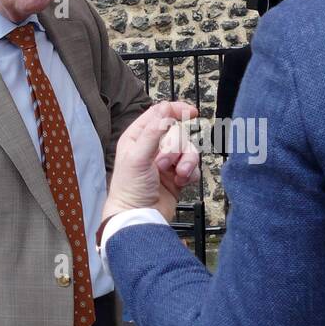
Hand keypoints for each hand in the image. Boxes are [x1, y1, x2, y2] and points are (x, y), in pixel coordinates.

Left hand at [102, 100, 200, 225]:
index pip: (159, 114)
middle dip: (176, 149)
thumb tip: (165, 107)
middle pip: (178, 133)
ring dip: (187, 162)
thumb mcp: (138, 157)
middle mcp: (153, 147)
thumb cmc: (130, 189)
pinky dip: (191, 174)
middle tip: (164, 164)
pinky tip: (181, 182)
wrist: (140, 218)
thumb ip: (153, 132)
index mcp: (138, 137)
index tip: (192, 112)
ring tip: (179, 175)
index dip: (176, 110)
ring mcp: (167, 162)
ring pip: (189, 150)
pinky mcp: (177, 176)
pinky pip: (194, 166)